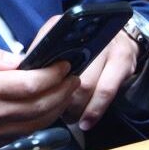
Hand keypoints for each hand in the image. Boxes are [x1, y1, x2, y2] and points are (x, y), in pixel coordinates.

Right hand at [0, 44, 79, 149]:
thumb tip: (18, 59)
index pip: (30, 84)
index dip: (53, 74)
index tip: (63, 64)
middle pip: (41, 105)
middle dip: (63, 90)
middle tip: (73, 76)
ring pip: (39, 122)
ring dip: (58, 106)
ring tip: (66, 91)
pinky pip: (27, 133)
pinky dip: (43, 120)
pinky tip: (46, 108)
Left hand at [25, 14, 139, 131]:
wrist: (118, 31)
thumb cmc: (83, 41)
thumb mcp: (60, 39)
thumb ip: (43, 53)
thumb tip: (25, 72)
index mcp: (68, 27)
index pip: (49, 51)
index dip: (43, 76)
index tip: (37, 93)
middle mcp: (90, 35)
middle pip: (70, 73)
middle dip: (60, 98)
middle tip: (54, 110)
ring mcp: (108, 48)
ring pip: (88, 86)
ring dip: (76, 107)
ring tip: (68, 117)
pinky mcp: (123, 64)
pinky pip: (107, 92)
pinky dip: (94, 111)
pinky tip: (86, 121)